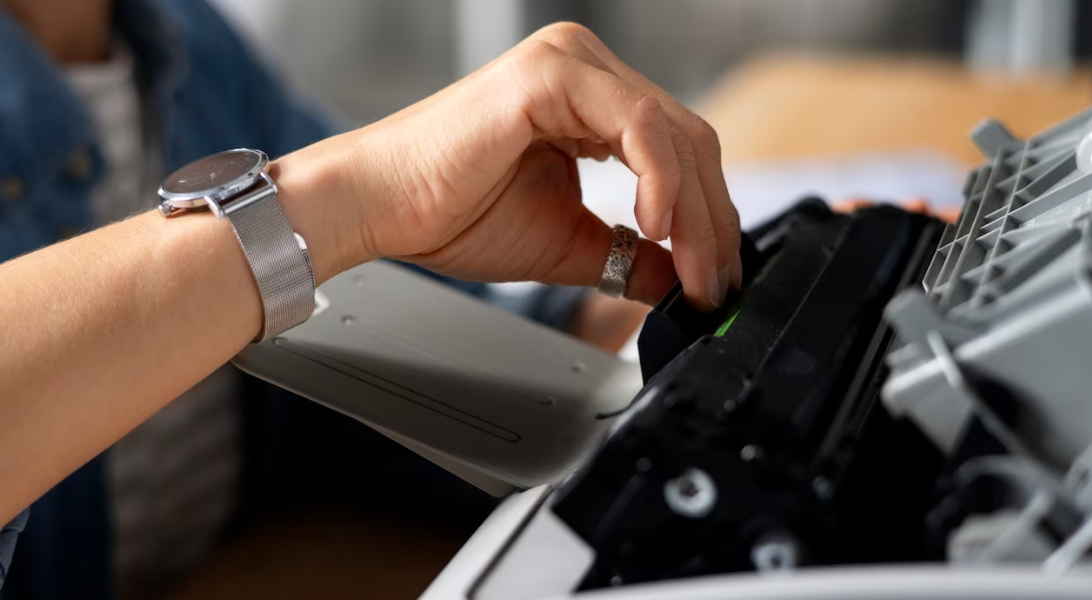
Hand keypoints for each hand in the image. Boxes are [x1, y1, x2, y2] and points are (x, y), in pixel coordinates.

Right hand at [274, 23, 741, 309]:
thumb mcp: (566, 242)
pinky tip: (657, 227)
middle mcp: (586, 69)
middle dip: (711, 223)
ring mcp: (571, 63)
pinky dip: (661, 180)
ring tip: (693, 271)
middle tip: (713, 285)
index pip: (678, 152)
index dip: (707, 220)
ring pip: (675, 133)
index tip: (712, 280)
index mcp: (589, 99)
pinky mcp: (552, 75)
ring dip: (695, 212)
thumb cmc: (449, 213)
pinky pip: (639, 125)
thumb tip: (678, 283)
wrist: (379, 206)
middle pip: (689, 141)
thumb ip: (627, 256)